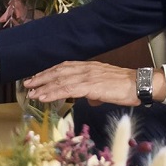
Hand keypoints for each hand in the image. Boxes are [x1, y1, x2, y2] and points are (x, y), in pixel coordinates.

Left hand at [24, 61, 161, 106]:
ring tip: (31, 92)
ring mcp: (87, 76)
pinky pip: (67, 89)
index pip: (64, 67)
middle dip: (41, 78)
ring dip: (43, 86)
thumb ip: (94, 91)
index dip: (49, 72)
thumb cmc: (125, 87)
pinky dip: (52, 93)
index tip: (37, 78)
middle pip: (58, 71)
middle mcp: (85, 68)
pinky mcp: (90, 86)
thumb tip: (89, 98)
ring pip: (59, 80)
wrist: (138, 85)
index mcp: (88, 67)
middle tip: (27, 84)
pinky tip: (43, 97)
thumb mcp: (105, 88)